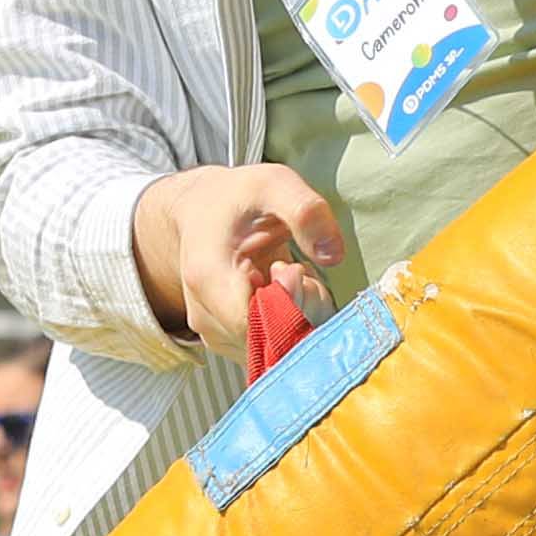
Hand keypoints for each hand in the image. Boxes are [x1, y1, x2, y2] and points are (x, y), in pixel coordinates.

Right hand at [131, 165, 341, 346]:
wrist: (202, 212)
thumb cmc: (238, 198)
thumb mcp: (274, 185)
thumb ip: (305, 213)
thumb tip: (334, 256)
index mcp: (209, 278)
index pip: (256, 325)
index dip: (291, 308)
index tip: (297, 270)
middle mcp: (205, 317)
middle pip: (270, 342)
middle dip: (302, 311)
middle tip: (299, 268)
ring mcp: (215, 335)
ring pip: (275, 350)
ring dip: (300, 318)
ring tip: (291, 275)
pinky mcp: (230, 342)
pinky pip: (272, 349)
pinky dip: (291, 325)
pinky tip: (287, 293)